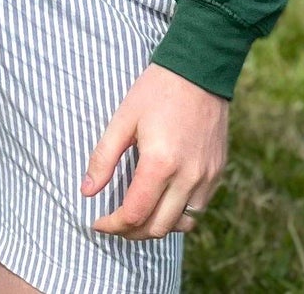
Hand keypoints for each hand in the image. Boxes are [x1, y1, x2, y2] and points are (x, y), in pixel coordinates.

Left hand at [82, 63, 228, 238]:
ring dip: (156, 227)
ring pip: (181, 225)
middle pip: (157, 228)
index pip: (134, 214)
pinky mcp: (217, 173)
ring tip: (136, 216)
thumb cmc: (156, 91)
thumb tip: (86, 192)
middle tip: (113, 223)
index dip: (112, 225)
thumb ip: (104, 157)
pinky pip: (198, 210)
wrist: (198, 70)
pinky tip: (162, 202)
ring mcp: (206, 178)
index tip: (97, 222)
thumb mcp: (123, 119)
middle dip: (131, 232)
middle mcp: (187, 177)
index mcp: (160, 163)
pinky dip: (178, 216)